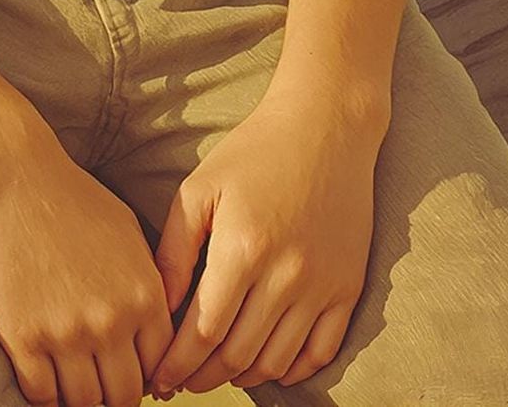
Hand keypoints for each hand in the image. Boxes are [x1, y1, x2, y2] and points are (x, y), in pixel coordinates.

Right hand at [0, 127, 176, 406]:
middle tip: (100, 386)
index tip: (128, 374)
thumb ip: (148, 282)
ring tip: (71, 384)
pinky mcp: (24, 339)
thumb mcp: (127, 233)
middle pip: (125, 394)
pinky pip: (42, 396)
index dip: (146, 376)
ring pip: (85, 402)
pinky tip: (42, 378)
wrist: (10, 176)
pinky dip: (44, 395)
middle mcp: (112, 321)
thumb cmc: (68, 197)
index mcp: (143, 294)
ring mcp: (67, 334)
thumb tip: (157, 329)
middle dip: (115, 396)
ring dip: (79, 398)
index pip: (159, 365)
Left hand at [145, 83, 382, 397]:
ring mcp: (322, 285)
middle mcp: (285, 274)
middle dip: (202, 376)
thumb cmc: (254, 152)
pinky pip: (321, 351)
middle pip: (237, 354)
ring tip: (217, 372)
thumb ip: (174, 250)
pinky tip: (267, 366)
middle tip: (181, 381)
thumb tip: (159, 306)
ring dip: (242, 376)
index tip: (158, 379)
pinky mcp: (348, 287)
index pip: (203, 332)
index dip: (177, 364)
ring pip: (276, 360)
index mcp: (243, 248)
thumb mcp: (200, 188)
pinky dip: (292, 370)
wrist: (325, 126)